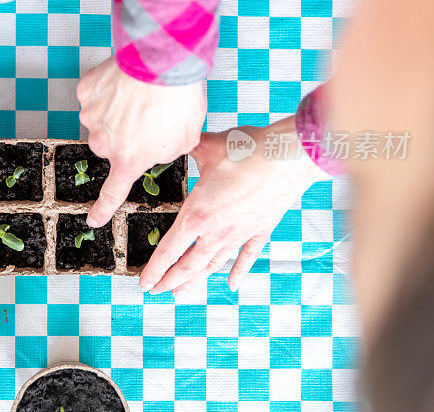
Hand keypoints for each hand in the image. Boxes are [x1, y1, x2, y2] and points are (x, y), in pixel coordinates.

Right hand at [77, 57, 205, 226]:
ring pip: (101, 118)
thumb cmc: (179, 100)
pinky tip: (126, 81)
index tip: (94, 219)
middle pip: (109, 145)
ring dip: (117, 110)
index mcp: (129, 159)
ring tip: (141, 95)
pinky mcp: (86, 90)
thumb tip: (160, 148)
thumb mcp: (185, 139)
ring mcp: (91, 115)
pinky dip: (107, 89)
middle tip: (147, 118)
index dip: (103, 209)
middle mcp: (103, 142)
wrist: (163, 62)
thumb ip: (167, 152)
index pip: (113, 193)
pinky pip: (95, 94)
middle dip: (123, 136)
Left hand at [140, 117, 329, 294]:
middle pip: (188, 265)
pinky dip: (239, 271)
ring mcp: (240, 233)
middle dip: (170, 281)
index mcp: (197, 214)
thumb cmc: (247, 152)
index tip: (145, 282)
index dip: (155, 269)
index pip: (169, 250)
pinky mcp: (260, 230)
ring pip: (213, 264)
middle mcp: (216, 231)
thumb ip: (187, 148)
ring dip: (196, 280)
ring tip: (182, 294)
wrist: (288, 158)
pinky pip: (247, 256)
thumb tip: (175, 140)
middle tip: (157, 292)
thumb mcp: (206, 147)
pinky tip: (233, 284)